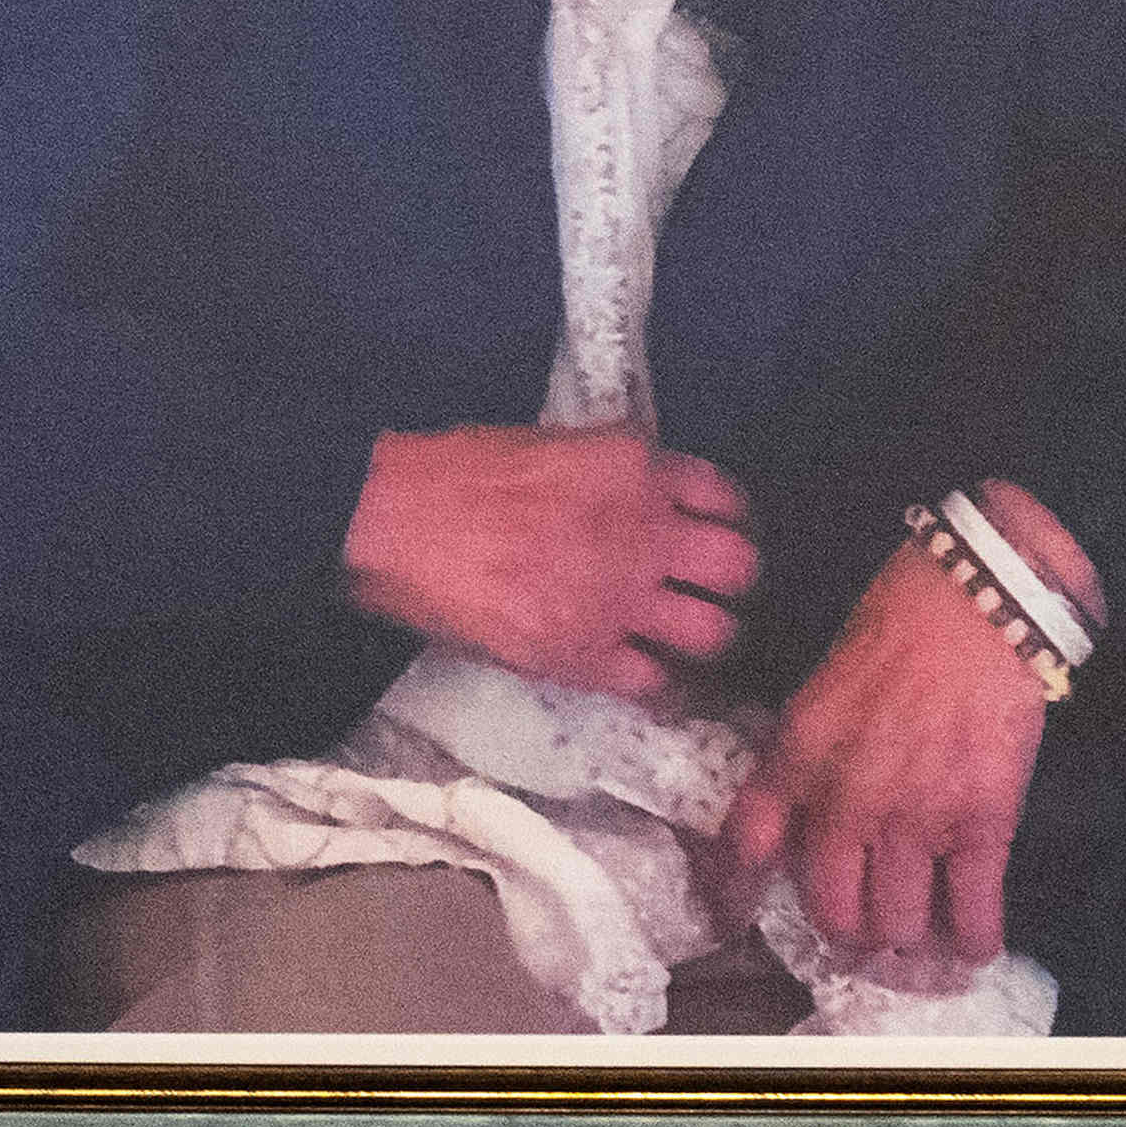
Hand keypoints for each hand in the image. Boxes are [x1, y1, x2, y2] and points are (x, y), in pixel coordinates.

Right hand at [338, 424, 757, 698]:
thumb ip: (608, 472)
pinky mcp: (581, 656)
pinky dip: (653, 682)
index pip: (725, 497)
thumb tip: (637, 498)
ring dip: (701, 636)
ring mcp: (617, 600)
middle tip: (703, 591)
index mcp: (633, 467)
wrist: (386, 520)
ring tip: (677, 639)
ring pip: (714, 633)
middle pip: (739, 568)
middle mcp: (643, 533)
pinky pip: (654, 683)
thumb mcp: (547, 443)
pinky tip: (636, 673)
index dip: (723, 521)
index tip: (707, 533)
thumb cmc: (448, 472)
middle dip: (730, 582)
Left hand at [722, 484, 1101, 969]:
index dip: (742, 892)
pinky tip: (971, 946)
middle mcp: (849, 799)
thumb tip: (780, 827)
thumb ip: (794, 762)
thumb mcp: (815, 692)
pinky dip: (973, 938)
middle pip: (834, 911)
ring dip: (906, 940)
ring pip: (899, 923)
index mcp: (797, 757)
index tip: (744, 912)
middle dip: (848, 933)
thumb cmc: (893, 632)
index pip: (748, 848)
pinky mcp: (984, 820)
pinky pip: (974, 906)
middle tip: (862, 933)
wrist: (975, 602)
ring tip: (914, 938)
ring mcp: (918, 816)